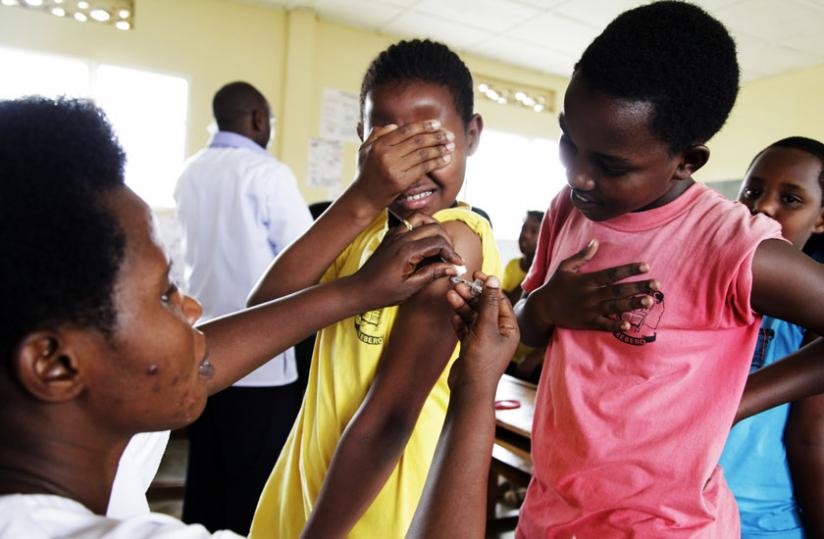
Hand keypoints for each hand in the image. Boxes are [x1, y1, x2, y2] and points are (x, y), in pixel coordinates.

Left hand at [351, 219, 462, 309]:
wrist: (359, 289)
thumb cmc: (382, 292)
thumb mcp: (410, 288)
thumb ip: (432, 273)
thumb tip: (451, 268)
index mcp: (407, 251)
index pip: (438, 243)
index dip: (452, 253)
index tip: (458, 264)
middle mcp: (401, 238)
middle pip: (434, 227)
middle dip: (447, 240)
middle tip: (451, 256)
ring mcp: (395, 234)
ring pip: (422, 218)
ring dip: (435, 227)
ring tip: (441, 243)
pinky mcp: (391, 235)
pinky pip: (409, 222)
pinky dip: (422, 226)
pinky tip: (425, 241)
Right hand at [352, 121, 454, 211]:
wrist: (365, 196)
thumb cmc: (367, 171)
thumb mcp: (366, 149)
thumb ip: (378, 134)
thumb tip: (395, 125)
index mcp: (379, 145)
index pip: (405, 131)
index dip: (423, 126)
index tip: (437, 124)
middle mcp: (386, 155)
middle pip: (417, 141)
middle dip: (436, 136)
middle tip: (449, 134)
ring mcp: (394, 169)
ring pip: (422, 154)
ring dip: (440, 149)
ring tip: (451, 145)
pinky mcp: (402, 181)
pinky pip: (423, 168)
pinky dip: (437, 162)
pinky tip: (446, 159)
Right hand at [446, 273, 519, 394]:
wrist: (469, 390)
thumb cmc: (481, 361)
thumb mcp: (485, 328)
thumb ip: (488, 303)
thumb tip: (493, 279)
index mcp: (510, 329)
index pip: (499, 300)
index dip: (488, 286)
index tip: (475, 274)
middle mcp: (499, 333)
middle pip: (485, 307)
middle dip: (471, 295)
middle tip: (458, 285)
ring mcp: (484, 340)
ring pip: (473, 316)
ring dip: (462, 305)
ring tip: (450, 295)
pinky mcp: (471, 347)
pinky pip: (465, 328)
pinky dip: (459, 320)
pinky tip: (452, 314)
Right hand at [531, 239, 659, 331]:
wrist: (542, 308)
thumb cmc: (555, 285)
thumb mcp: (565, 266)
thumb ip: (582, 255)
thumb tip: (595, 241)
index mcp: (587, 280)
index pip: (612, 273)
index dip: (629, 269)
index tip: (646, 266)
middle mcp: (590, 294)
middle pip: (618, 290)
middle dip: (638, 287)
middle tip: (656, 284)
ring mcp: (589, 309)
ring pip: (615, 306)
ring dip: (633, 304)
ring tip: (650, 301)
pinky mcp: (587, 322)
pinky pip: (604, 324)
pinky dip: (617, 325)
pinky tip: (630, 325)